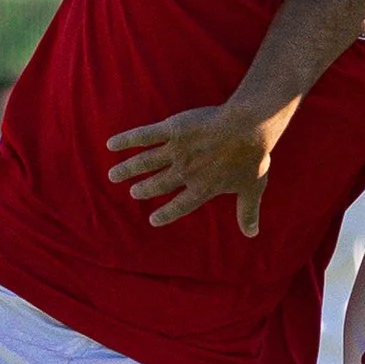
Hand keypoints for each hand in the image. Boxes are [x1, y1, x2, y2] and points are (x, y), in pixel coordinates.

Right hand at [105, 102, 285, 233]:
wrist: (247, 129)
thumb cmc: (252, 158)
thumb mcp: (252, 188)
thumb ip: (248, 212)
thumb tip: (252, 233)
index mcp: (202, 188)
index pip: (180, 205)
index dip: (167, 214)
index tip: (153, 219)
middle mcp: (185, 173)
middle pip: (158, 184)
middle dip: (144, 189)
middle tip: (134, 191)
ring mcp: (176, 151)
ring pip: (144, 163)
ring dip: (127, 169)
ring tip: (113, 175)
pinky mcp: (172, 130)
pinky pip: (144, 136)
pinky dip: (126, 140)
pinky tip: (111, 144)